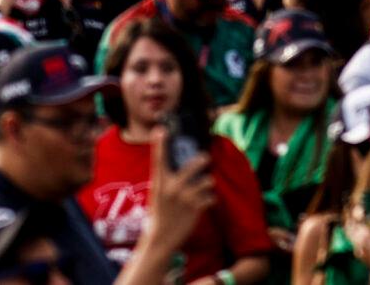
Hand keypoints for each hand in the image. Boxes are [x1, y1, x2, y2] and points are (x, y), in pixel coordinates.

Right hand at [141, 124, 217, 257]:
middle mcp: (172, 187)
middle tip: (205, 159)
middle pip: (195, 164)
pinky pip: (211, 197)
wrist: (161, 238)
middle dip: (203, 160)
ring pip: (208, 180)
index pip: (159, 159)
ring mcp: (185, 197)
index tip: (160, 130)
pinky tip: (203, 203)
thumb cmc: (160, 212)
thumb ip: (168, 178)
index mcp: (160, 182)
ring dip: (208, 184)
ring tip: (203, 187)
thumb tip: (181, 162)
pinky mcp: (196, 208)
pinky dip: (209, 200)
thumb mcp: (158, 193)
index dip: (159, 143)